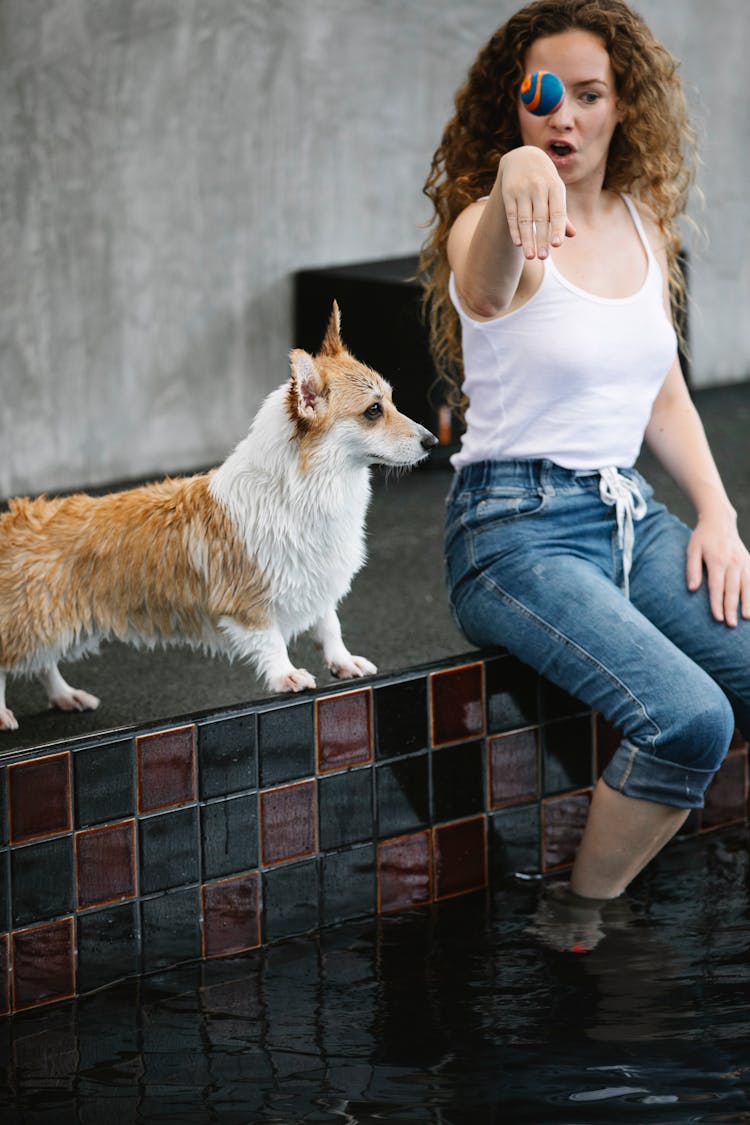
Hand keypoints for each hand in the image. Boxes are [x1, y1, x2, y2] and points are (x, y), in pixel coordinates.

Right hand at [498, 146, 575, 259]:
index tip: (557, 245)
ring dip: (527, 239)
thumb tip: (571, 235)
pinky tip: (517, 244)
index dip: (557, 228)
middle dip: (542, 239)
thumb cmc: (545, 181)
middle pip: (540, 219)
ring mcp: (523, 190)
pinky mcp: (509, 193)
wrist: (523, 157)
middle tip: (543, 258)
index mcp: (555, 187)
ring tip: (530, 256)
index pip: (557, 212)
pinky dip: (514, 230)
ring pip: (525, 219)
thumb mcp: (556, 192)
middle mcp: (539, 187)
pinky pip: (512, 215)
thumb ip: (562, 214)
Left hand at [686, 511, 749, 626]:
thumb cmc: (702, 538)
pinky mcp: (749, 561)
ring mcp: (743, 562)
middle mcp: (732, 562)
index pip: (716, 587)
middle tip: (731, 624)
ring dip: (747, 603)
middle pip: (732, 590)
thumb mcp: (692, 550)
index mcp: (716, 561)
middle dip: (731, 608)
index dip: (717, 604)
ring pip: (746, 586)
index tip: (717, 618)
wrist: (720, 521)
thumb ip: (692, 569)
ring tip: (747, 618)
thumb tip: (692, 589)